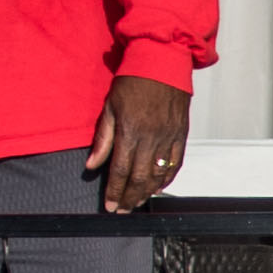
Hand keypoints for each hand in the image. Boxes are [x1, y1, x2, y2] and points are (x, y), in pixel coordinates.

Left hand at [90, 74, 191, 217]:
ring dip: (147, 192)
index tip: (110, 205)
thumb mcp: (109, 107)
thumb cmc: (133, 81)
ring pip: (158, 174)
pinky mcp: (180, 135)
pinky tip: (159, 188)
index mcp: (130, 131)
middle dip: (129, 197)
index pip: (120, 169)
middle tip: (122, 210)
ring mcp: (168, 137)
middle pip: (140, 178)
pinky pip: (175, 163)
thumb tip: (92, 164)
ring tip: (137, 203)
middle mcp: (150, 138)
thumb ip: (102, 138)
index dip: (114, 191)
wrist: (162, 63)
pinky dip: (167, 179)